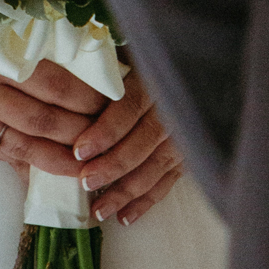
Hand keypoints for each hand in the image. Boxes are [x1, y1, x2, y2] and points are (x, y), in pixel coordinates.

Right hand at [0, 24, 105, 176]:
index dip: (88, 95)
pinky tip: (56, 175)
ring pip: (28, 146)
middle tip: (119, 132)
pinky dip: (32, 167)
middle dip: (85, 130)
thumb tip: (73, 47)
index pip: (53, 83)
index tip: (118, 95)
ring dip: (64, 158)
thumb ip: (22, 33)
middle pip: (46, 120)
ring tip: (96, 165)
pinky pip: (5, 156)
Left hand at [69, 66, 183, 227]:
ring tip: (100, 211)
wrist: (196, 59)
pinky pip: (168, 181)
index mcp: (156, 79)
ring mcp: (184, 134)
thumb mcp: (129, 51)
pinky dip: (147, 201)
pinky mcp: (189, 154)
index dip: (106, 131)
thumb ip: (107, 68)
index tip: (80, 151)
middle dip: (113, 166)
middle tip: (86, 183)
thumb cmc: (152, 55)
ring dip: (126, 192)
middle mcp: (174, 108)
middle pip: (142, 142)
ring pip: (155, 167)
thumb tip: (71, 75)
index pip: (129, 108)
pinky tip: (126, 217)